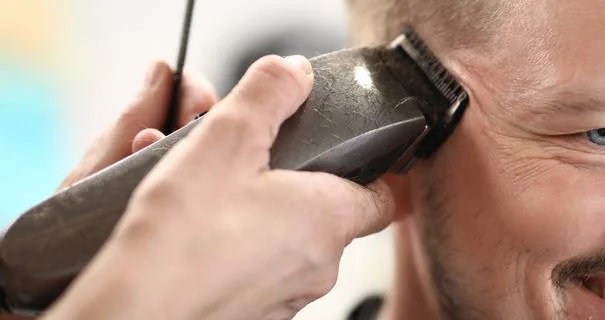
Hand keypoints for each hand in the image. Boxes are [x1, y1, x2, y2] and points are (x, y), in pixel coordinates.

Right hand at [42, 55, 395, 319]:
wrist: (135, 313)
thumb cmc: (182, 238)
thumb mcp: (226, 138)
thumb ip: (268, 94)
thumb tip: (294, 73)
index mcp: (330, 219)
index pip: (381, 197)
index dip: (365, 170)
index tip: (339, 153)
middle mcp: (320, 267)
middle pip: (328, 216)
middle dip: (294, 186)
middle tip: (251, 165)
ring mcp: (288, 299)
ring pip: (290, 247)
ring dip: (262, 219)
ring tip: (212, 200)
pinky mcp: (254, 317)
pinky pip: (258, 275)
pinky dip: (238, 254)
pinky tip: (198, 239)